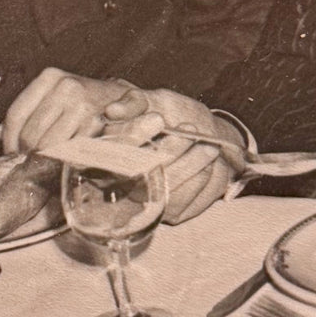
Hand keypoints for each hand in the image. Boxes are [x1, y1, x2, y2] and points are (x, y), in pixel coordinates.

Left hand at [0, 67, 137, 153]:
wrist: (128, 99)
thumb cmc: (87, 100)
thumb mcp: (56, 96)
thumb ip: (27, 112)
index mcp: (50, 77)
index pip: (16, 114)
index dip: (9, 141)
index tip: (11, 155)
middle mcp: (67, 87)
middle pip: (32, 134)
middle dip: (28, 156)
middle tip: (30, 166)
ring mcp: (87, 104)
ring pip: (52, 146)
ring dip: (47, 162)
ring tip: (46, 169)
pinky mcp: (105, 122)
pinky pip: (79, 148)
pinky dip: (72, 159)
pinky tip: (70, 165)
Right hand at [103, 88, 234, 224]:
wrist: (197, 139)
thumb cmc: (166, 118)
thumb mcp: (148, 102)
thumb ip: (132, 103)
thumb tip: (112, 110)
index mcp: (106, 156)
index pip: (114, 149)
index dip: (135, 134)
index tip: (157, 118)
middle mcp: (118, 185)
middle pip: (141, 173)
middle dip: (170, 149)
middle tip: (190, 129)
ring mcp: (144, 204)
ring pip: (166, 190)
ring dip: (191, 165)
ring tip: (209, 145)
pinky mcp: (168, 213)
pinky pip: (183, 202)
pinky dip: (199, 181)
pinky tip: (208, 164)